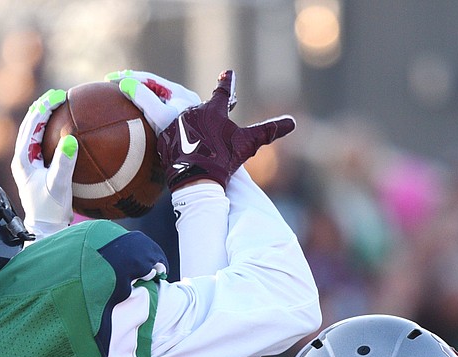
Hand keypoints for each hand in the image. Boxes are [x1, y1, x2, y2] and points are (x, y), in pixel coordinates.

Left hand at [10, 88, 76, 240]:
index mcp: (23, 158)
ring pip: (34, 131)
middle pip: (30, 124)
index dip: (44, 107)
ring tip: (59, 105)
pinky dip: (51, 132)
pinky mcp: (36, 168)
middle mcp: (22, 158)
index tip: (58, 95)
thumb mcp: (59, 185)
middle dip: (43, 107)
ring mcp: (28, 163)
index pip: (32, 124)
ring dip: (45, 117)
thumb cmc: (51, 210)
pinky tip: (65, 130)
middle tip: (58, 95)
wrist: (45, 228)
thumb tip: (70, 140)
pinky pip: (42, 143)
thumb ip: (64, 163)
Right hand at [106, 69, 201, 133]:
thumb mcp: (160, 117)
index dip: (128, 77)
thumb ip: (144, 98)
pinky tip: (140, 116)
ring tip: (125, 98)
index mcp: (181, 94)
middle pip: (155, 88)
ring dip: (142, 97)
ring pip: (159, 100)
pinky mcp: (184, 128)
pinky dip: (149, 111)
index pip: (149, 79)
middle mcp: (185, 101)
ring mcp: (185, 114)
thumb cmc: (182, 141)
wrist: (201, 166)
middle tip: (115, 85)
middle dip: (135, 85)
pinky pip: (162, 114)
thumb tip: (126, 84)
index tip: (109, 79)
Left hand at [157, 70, 294, 190]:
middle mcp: (192, 112)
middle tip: (217, 129)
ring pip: (188, 123)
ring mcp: (176, 125)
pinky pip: (173, 136)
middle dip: (211, 117)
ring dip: (195, 130)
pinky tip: (186, 150)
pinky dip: (180, 141)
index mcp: (213, 110)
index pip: (222, 92)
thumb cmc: (224, 160)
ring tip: (203, 145)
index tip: (228, 73)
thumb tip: (292, 122)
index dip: (227, 83)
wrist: (196, 181)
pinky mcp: (164, 139)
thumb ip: (269, 131)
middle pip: (204, 111)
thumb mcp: (248, 144)